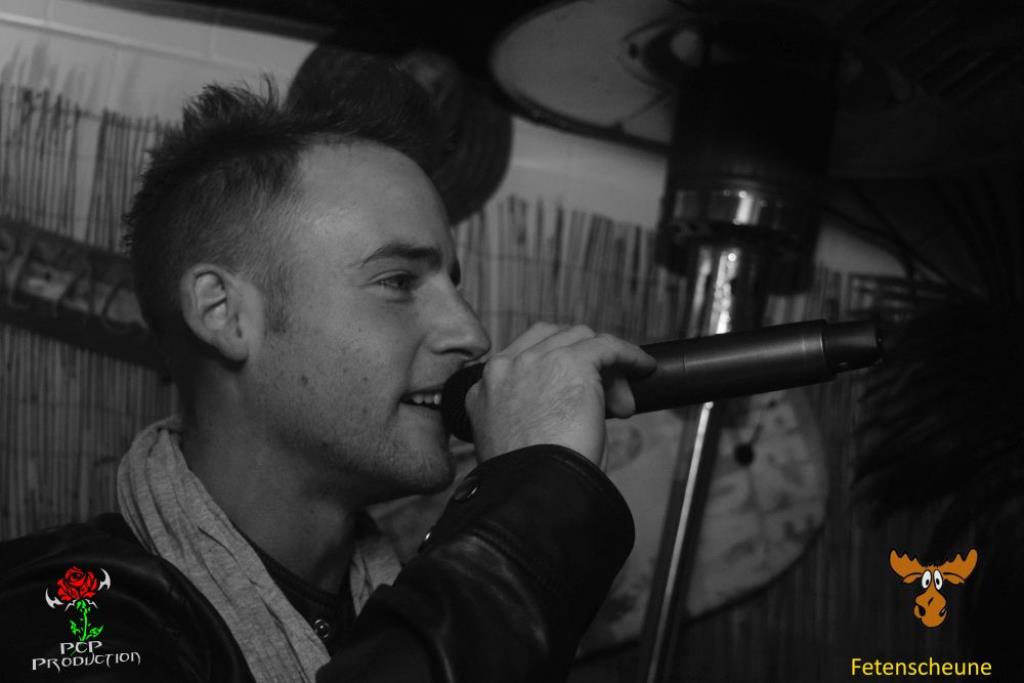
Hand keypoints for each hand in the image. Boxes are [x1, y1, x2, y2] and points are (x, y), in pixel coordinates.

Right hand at [464, 324, 655, 465]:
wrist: (535, 493)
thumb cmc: (530, 484)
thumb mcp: (515, 442)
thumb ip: (530, 415)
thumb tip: (570, 409)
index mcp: (483, 390)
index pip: (524, 359)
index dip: (556, 373)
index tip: (578, 399)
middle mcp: (505, 369)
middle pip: (553, 343)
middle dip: (583, 367)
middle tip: (606, 404)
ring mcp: (535, 361)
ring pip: (581, 340)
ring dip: (604, 367)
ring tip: (621, 404)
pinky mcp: (571, 362)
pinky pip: (608, 346)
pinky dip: (629, 355)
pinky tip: (643, 367)